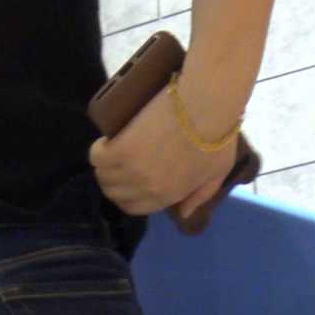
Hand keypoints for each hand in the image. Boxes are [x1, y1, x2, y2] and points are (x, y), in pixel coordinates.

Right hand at [89, 81, 237, 221]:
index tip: (128, 180)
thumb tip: (185, 212)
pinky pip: (97, 156)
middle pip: (114, 193)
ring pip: (102, 175)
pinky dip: (98, 150)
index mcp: (168, 195)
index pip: (133, 208)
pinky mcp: (120, 148)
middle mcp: (145, 188)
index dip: (127, 196)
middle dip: (114, 180)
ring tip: (111, 149)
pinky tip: (106, 141)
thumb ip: (202, 195)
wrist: (206, 101)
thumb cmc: (217, 133)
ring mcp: (131, 169)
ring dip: (104, 165)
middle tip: (118, 160)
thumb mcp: (218, 171)